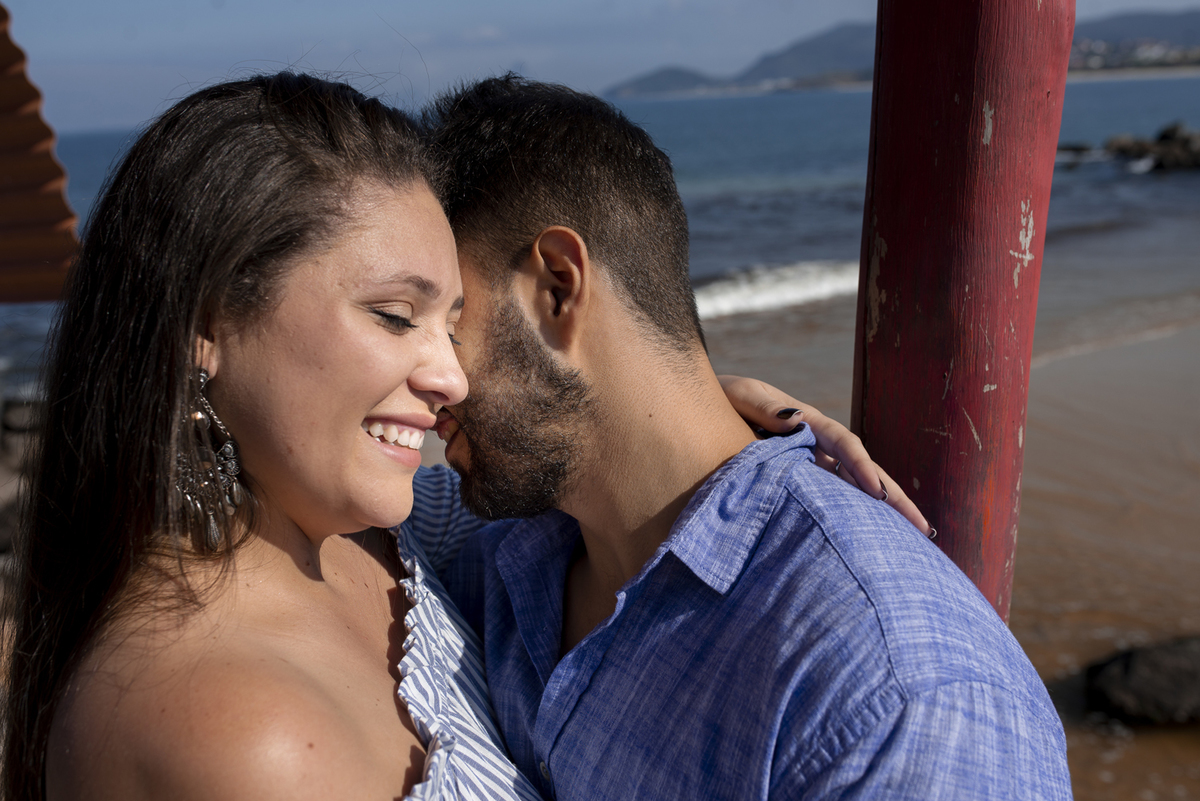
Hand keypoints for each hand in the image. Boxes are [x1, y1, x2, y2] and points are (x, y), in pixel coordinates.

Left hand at [717, 375, 933, 537]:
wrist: (699, 409)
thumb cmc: (720, 399)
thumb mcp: (739, 396)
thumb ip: (765, 407)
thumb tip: (796, 421)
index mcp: (806, 420)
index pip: (844, 445)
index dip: (863, 468)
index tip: (878, 495)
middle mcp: (815, 444)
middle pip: (862, 471)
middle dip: (893, 498)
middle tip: (923, 530)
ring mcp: (809, 464)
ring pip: (851, 490)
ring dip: (879, 514)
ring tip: (910, 543)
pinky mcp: (796, 482)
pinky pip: (827, 501)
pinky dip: (849, 518)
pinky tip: (865, 542)